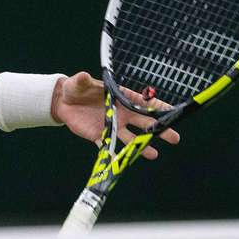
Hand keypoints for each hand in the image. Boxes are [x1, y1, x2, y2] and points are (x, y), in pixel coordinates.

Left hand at [51, 72, 180, 159]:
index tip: (173, 112)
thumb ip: (82, 80)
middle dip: (159, 130)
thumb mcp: (78, 83)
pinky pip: (108, 147)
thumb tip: (82, 76)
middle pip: (144, 123)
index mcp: (121, 98)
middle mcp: (121, 113)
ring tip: (153, 154)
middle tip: (175, 138)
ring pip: (130, 138)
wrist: (63, 102)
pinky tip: (122, 162)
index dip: (158, 107)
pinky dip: (114, 155)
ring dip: (141, 146)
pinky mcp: (98, 135)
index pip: (143, 103)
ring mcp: (111, 125)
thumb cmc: (76, 88)